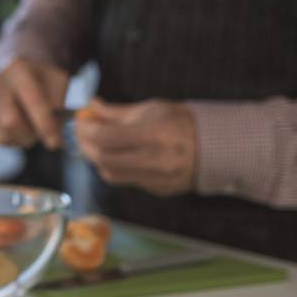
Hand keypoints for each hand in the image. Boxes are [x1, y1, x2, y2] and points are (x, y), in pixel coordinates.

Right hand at [0, 56, 70, 150]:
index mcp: (17, 67)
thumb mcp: (56, 79)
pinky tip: (18, 124)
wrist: (10, 62)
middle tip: (43, 132)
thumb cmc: (38, 74)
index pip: (32, 101)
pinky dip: (12, 137)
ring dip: (22, 138)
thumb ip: (58, 103)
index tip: (56, 142)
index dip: (45, 125)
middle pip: (10, 122)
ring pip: (2, 134)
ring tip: (31, 125)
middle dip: (31, 134)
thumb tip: (54, 133)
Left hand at [74, 99, 197, 196]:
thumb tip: (91, 107)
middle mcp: (157, 160)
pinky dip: (112, 168)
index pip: (108, 138)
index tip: (81, 121)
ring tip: (94, 144)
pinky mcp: (158, 190)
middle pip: (105, 159)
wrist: (215, 148)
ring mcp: (158, 179)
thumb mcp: (152, 109)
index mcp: (156, 134)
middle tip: (81, 133)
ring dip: (96, 159)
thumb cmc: (181, 122)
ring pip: (111, 174)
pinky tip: (111, 155)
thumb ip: (118, 112)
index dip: (87, 130)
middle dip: (86, 145)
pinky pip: (125, 181)